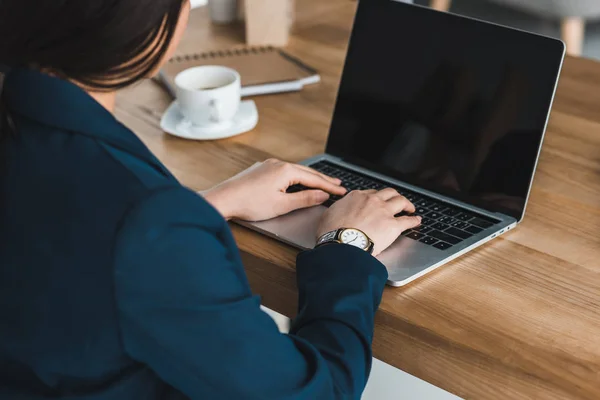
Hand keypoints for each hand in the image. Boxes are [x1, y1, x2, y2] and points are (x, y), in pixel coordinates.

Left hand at [203, 159, 346, 220]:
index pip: (314, 178)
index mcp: (285, 170)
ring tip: (322, 183)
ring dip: (310, 177)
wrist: (223, 200)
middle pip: (307, 172)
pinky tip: (299, 181)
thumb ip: (305, 199)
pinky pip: (285, 171)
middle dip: (323, 179)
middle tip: (338, 185)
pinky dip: (297, 177)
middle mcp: (278, 164)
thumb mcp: (282, 205)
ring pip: (295, 171)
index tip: (341, 192)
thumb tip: (322, 195)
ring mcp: (268, 165)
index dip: (329, 187)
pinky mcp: (261, 170)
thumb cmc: (249, 203)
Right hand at [317, 189, 421, 256]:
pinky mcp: (393, 226)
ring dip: (407, 204)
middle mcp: (372, 200)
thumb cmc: (332, 233)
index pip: (371, 192)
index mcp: (356, 197)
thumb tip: (334, 214)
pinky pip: (408, 221)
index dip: (376, 197)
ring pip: (401, 201)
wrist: (342, 243)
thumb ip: (336, 211)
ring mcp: (384, 212)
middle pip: (389, 192)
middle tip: (397, 200)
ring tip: (410, 208)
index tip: (377, 201)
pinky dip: (414, 220)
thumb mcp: (328, 216)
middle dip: (394, 196)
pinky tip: (417, 221)